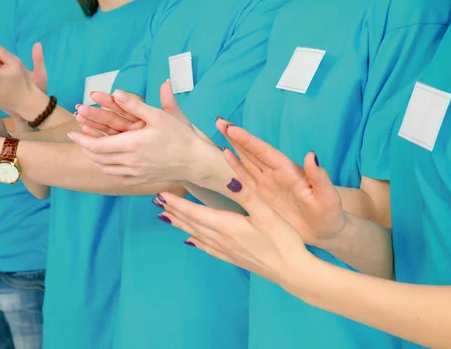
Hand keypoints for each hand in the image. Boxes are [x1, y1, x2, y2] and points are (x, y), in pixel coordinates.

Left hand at [68, 81, 213, 183]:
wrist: (196, 161)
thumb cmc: (180, 136)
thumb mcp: (159, 115)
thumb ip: (134, 104)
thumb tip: (115, 91)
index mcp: (131, 145)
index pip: (96, 145)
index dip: (81, 139)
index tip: (72, 131)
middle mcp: (130, 162)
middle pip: (97, 157)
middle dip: (84, 147)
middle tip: (76, 138)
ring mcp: (135, 173)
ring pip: (105, 168)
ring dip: (93, 158)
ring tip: (88, 148)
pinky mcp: (140, 180)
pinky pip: (116, 176)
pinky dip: (106, 168)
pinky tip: (106, 161)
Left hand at [155, 189, 311, 287]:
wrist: (293, 272)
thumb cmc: (284, 241)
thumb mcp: (267, 213)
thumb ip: (247, 194)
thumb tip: (229, 179)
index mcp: (228, 225)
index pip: (195, 212)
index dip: (177, 203)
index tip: (161, 195)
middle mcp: (222, 239)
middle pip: (192, 223)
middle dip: (175, 212)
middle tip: (158, 203)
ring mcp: (228, 250)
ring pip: (197, 235)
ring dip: (181, 225)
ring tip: (167, 218)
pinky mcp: (235, 258)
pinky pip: (209, 249)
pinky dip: (197, 242)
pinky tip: (191, 242)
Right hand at [217, 120, 346, 247]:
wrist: (325, 232)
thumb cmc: (329, 214)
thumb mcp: (327, 196)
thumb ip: (319, 176)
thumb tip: (312, 154)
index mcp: (288, 171)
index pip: (264, 152)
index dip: (248, 140)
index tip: (232, 128)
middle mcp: (275, 173)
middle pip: (252, 151)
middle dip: (236, 136)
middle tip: (219, 121)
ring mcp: (267, 183)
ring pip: (246, 160)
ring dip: (233, 145)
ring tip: (220, 130)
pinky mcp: (262, 196)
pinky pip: (245, 178)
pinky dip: (235, 166)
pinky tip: (226, 154)